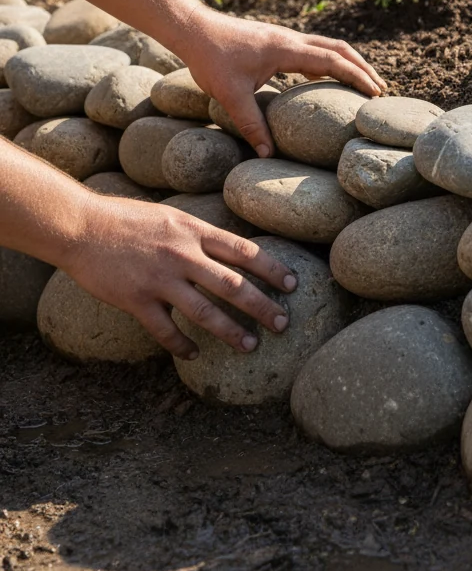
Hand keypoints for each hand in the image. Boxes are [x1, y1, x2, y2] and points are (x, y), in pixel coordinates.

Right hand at [64, 194, 297, 358]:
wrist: (80, 226)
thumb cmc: (125, 218)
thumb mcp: (171, 215)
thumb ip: (198, 234)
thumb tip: (228, 250)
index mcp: (193, 230)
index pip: (244, 251)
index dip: (272, 269)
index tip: (292, 284)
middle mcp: (182, 254)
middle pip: (233, 284)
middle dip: (263, 306)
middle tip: (283, 323)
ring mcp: (160, 279)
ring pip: (206, 312)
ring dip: (231, 332)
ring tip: (250, 346)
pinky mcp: (137, 300)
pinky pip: (166, 330)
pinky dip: (182, 345)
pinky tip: (194, 354)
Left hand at [180, 7, 385, 156]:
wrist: (193, 29)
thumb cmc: (211, 58)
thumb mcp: (230, 95)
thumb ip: (251, 125)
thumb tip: (268, 154)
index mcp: (287, 49)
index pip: (333, 61)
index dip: (357, 76)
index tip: (376, 93)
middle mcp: (291, 39)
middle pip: (339, 49)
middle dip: (362, 68)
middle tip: (380, 90)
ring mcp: (284, 38)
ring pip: (327, 46)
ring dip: (347, 63)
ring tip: (361, 84)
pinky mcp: (276, 41)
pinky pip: (311, 50)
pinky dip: (327, 62)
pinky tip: (324, 79)